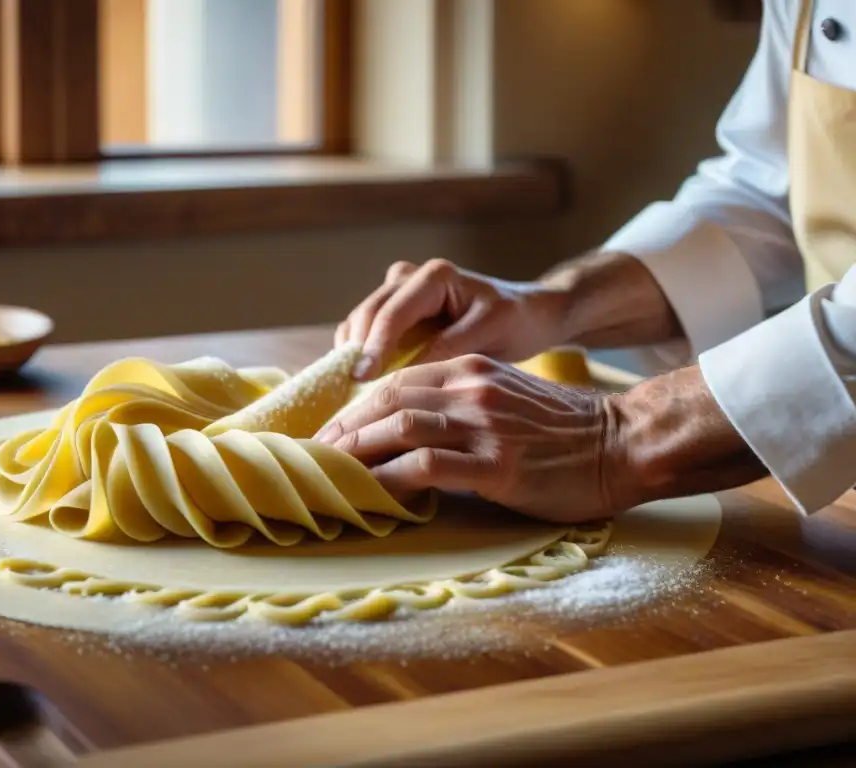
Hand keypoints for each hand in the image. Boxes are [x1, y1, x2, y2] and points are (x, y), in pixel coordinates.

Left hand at [315, 354, 626, 523]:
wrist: (623, 443)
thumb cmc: (563, 430)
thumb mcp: (506, 398)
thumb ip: (460, 404)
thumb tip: (408, 432)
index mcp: (470, 369)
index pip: (394, 382)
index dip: (355, 409)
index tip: (331, 434)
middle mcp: (471, 389)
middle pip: (385, 400)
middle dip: (343, 430)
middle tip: (314, 457)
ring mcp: (484, 425)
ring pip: (398, 427)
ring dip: (355, 453)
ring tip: (329, 475)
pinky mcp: (497, 464)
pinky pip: (426, 466)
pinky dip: (389, 479)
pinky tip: (370, 494)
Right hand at [336, 259, 567, 379]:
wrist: (524, 314)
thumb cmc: (512, 322)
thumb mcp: (488, 333)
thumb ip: (448, 348)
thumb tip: (404, 375)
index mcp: (435, 277)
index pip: (392, 314)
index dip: (373, 348)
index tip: (362, 380)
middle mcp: (408, 277)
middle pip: (368, 315)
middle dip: (357, 353)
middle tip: (348, 393)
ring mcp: (396, 290)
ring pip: (360, 322)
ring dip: (353, 355)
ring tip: (350, 393)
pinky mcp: (392, 308)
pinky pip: (364, 330)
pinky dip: (360, 354)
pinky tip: (360, 385)